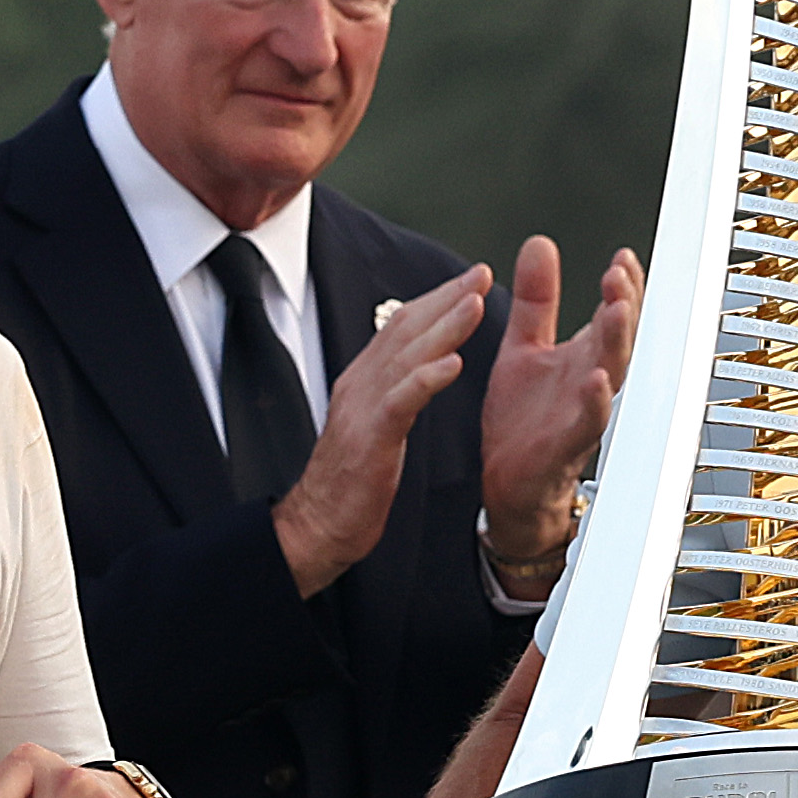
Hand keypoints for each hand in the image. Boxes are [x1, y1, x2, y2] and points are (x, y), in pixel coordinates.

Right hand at [273, 269, 487, 594]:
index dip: (436, 300)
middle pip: (406, 329)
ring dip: (444, 327)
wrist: (317, 525)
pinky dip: (428, 379)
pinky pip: (402, 401)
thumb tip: (418, 369)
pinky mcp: (371, 438)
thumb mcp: (375, 425)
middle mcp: (361, 384)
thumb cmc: (350, 483)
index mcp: (364, 381)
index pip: (401, 327)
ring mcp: (364, 409)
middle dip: (446, 298)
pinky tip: (453, 364)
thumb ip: (392, 393)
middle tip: (480, 273)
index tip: (469, 280)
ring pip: (407, 356)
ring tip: (475, 303)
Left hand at [476, 237, 641, 588]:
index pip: (613, 314)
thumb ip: (535, 300)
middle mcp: (591, 382)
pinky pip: (587, 424)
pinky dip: (596, 403)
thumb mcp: (523, 347)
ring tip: (616, 313)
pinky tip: (598, 382)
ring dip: (617, 344)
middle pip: (619, 338)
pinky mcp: (565, 446)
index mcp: (584, 356)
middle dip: (624, 306)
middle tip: (621, 275)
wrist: (509, 484)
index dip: (622, 286)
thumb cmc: (524, 422)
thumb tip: (539, 246)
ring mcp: (582, 414)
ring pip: (612, 375)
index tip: (623, 257)